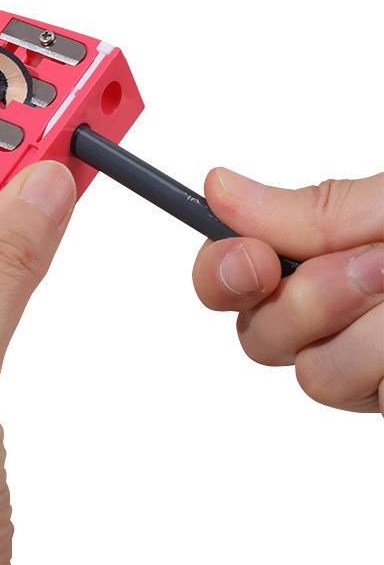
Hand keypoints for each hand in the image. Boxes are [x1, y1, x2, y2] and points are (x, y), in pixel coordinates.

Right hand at [193, 168, 383, 413]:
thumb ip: (312, 210)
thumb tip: (216, 188)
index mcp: (313, 253)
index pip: (226, 272)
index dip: (222, 270)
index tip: (253, 258)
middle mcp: (324, 310)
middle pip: (259, 334)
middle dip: (314, 303)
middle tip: (380, 265)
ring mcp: (355, 359)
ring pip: (314, 377)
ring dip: (372, 338)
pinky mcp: (380, 396)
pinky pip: (356, 397)